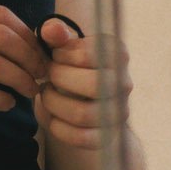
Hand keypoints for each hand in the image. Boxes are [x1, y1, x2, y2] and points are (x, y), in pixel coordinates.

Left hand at [33, 16, 131, 148]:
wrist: (86, 99)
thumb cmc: (71, 65)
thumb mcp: (64, 45)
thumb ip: (56, 34)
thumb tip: (52, 30)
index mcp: (118, 54)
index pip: (90, 54)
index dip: (63, 55)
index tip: (55, 56)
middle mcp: (124, 83)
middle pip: (94, 84)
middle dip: (59, 78)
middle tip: (48, 76)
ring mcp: (118, 112)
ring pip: (83, 114)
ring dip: (53, 103)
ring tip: (46, 93)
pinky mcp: (107, 135)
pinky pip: (82, 138)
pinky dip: (58, 128)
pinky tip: (51, 116)